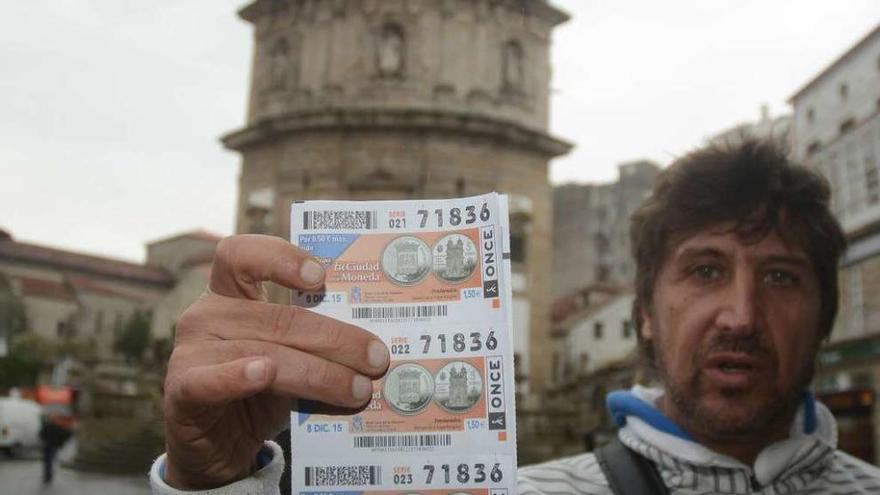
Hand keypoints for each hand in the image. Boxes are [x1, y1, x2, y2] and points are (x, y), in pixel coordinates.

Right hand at [162, 235, 389, 488]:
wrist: (220, 449)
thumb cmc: (260, 393)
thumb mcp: (291, 359)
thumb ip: (317, 344)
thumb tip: (378, 347)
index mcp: (230, 294)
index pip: (243, 255)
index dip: (280, 257)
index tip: (321, 276)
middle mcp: (206, 315)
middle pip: (276, 317)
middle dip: (335, 338)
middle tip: (376, 357)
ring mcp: (189, 352)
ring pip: (262, 353)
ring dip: (317, 373)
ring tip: (357, 389)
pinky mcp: (182, 392)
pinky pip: (210, 380)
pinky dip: (238, 376)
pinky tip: (265, 374)